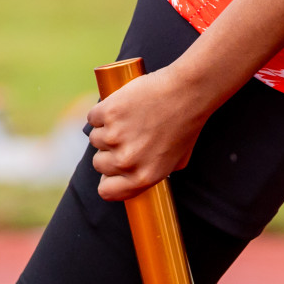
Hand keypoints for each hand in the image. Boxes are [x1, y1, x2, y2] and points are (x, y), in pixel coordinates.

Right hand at [86, 66, 208, 201]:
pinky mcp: (108, 113)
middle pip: (98, 163)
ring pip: (95, 138)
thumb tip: (134, 180)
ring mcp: (115, 137)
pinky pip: (94, 117)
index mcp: (144, 177)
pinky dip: (104, 111)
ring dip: (108, 128)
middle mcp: (127, 162)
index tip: (113, 169)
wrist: (189, 92)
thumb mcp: (178, 160)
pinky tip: (126, 106)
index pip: (106, 191)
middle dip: (111, 150)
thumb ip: (154, 172)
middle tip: (133, 134)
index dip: (109, 179)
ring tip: (134, 118)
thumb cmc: (186, 124)